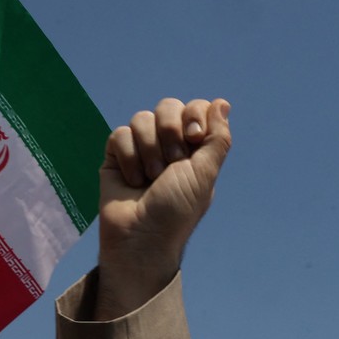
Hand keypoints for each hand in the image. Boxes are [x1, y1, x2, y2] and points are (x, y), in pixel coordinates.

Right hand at [96, 98, 231, 312]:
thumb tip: (222, 102)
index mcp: (195, 148)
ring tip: (151, 178)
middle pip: (168, 106)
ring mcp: (142, 148)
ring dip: (149, 150)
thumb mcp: (205, 174)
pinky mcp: (116, 155)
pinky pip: (120, 134)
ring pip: (142, 118)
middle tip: (172, 162)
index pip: (196, 108)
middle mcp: (169, 144)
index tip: (195, 136)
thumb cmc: (177, 210)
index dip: (194, 114)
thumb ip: (218, 138)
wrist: (141, 236)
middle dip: (170, 131)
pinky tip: (133, 181)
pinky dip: (128, 158)